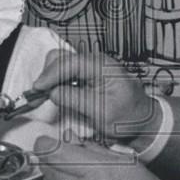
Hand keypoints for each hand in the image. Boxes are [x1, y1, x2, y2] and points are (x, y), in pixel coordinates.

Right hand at [31, 50, 160, 144]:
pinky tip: (51, 94)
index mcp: (103, 66)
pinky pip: (67, 72)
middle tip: (36, 96)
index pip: (70, 63)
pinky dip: (56, 82)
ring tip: (42, 97)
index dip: (50, 74)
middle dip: (47, 75)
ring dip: (50, 79)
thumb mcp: (101, 111)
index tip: (37, 88)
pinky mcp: (88, 74)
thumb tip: (52, 91)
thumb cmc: (128, 118)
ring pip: (61, 64)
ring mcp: (92, 66)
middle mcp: (97, 61)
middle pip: (62, 58)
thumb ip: (75, 98)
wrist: (143, 121)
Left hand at [34, 137, 176, 179]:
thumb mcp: (125, 162)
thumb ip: (93, 150)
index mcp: (98, 172)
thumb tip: (71, 140)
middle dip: (50, 160)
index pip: (55, 154)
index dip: (45, 145)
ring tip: (68, 177)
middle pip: (48, 171)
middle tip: (58, 156)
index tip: (46, 142)